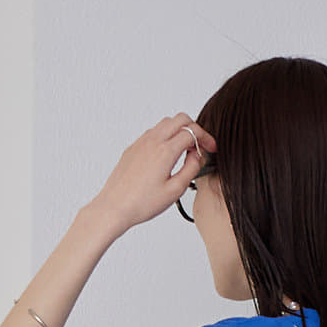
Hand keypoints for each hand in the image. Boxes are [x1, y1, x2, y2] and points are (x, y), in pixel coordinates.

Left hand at [88, 113, 215, 235]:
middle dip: (194, 129)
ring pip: (166, 123)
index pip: (192, 132)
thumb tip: (197, 156)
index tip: (211, 148)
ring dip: (179, 131)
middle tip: (200, 145)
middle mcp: (153, 141)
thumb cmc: (141, 203)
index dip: (206, 138)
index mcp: (165, 151)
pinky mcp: (133, 147)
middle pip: (180, 119)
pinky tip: (168, 155)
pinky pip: (153, 132)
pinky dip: (166, 136)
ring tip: (185, 151)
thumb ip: (191, 169)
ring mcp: (141, 142)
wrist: (115, 207)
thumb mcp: (175, 191)